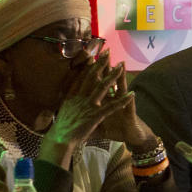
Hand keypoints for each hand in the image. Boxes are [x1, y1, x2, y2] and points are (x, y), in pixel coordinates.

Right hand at [38, 53, 131, 168]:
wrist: (59, 140)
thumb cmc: (61, 128)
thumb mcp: (63, 110)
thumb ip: (69, 101)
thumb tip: (68, 94)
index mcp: (72, 96)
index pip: (81, 77)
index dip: (88, 64)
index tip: (92, 53)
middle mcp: (79, 98)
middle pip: (91, 77)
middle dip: (101, 63)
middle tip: (108, 51)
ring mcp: (87, 106)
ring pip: (102, 87)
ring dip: (113, 75)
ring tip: (121, 65)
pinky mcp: (95, 116)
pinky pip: (111, 106)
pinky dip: (122, 100)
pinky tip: (131, 94)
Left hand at [93, 61, 158, 152]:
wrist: (133, 137)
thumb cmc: (116, 130)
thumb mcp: (98, 123)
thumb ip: (87, 117)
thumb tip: (73, 116)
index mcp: (103, 100)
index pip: (95, 83)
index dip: (90, 72)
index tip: (84, 59)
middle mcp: (113, 99)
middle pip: (107, 81)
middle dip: (105, 68)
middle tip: (103, 53)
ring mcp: (123, 105)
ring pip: (120, 89)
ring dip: (121, 78)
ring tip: (121, 64)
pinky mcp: (129, 114)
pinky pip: (128, 107)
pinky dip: (129, 100)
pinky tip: (132, 93)